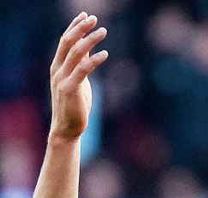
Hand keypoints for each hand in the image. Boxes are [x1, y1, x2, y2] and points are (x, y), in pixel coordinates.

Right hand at [49, 12, 108, 141]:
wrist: (67, 128)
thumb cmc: (74, 104)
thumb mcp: (78, 80)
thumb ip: (80, 64)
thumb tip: (88, 48)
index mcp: (58, 65)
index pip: (64, 40)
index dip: (74, 26)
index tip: (86, 15)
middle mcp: (57, 69)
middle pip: (67, 42)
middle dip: (80, 28)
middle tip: (94, 18)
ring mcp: (62, 78)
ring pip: (75, 53)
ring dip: (89, 40)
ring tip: (103, 31)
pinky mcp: (70, 89)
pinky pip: (83, 70)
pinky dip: (94, 60)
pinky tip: (105, 54)